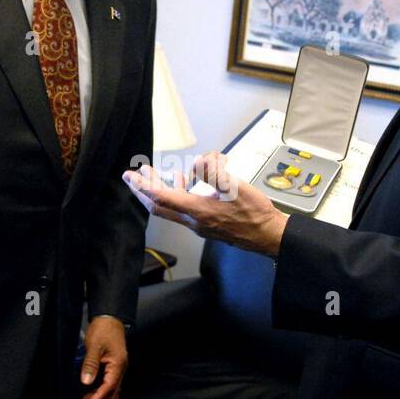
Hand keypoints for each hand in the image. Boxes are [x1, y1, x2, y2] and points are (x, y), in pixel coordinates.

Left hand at [80, 315, 126, 398]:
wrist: (110, 319)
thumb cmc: (104, 330)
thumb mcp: (94, 346)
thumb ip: (90, 364)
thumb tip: (86, 382)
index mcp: (118, 365)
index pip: (109, 387)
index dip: (98, 398)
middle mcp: (120, 370)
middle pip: (111, 394)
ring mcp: (118, 370)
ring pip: (111, 392)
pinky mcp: (113, 369)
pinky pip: (109, 386)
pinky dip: (100, 395)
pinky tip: (90, 398)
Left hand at [121, 151, 289, 256]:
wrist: (268, 236)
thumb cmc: (255, 214)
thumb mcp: (235, 186)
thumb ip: (213, 172)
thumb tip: (199, 162)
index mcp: (198, 211)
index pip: (162, 197)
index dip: (144, 186)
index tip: (131, 176)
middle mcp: (194, 221)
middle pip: (159, 206)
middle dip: (144, 190)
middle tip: (134, 175)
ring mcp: (200, 225)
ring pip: (171, 208)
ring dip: (162, 191)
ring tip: (160, 175)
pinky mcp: (207, 225)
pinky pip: (185, 210)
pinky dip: (180, 195)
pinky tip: (188, 183)